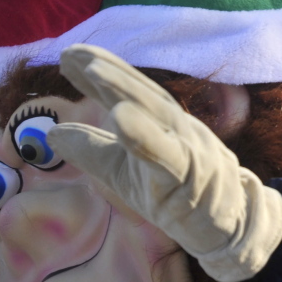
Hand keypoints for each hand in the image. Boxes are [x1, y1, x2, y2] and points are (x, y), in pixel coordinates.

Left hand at [47, 44, 281, 281]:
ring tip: (94, 71)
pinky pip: (168, 155)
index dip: (101, 70)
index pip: (130, 90)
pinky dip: (145, 136)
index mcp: (162, 122)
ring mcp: (189, 148)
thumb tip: (52, 132)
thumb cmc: (175, 195)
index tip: (69, 54)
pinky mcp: (192, 177)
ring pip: (158, 115)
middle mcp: (177, 126)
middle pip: (142, 93)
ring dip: (126, 90)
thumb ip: (92, 150)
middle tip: (71, 53)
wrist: (229, 227)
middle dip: (109, 71)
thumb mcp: (124, 170)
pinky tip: (120, 118)